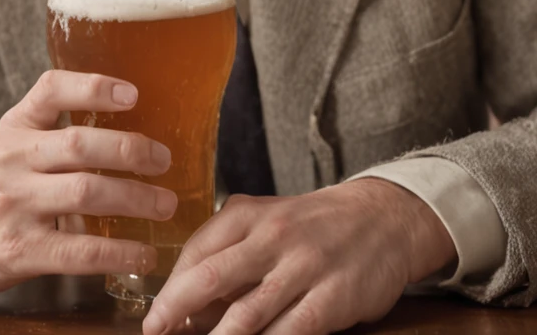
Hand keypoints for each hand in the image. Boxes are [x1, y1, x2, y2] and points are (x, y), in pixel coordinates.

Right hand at [0, 70, 176, 296]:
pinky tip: (142, 253)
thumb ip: (58, 128)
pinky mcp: (20, 251)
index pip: (51, 90)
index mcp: (16, 125)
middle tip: (163, 159)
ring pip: (85, 193)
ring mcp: (14, 205)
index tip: (134, 95)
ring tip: (165, 204)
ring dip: (135, 199)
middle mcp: (12, 159)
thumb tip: (138, 121)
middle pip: (79, 145)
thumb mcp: (17, 142)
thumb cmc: (0, 184)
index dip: (94, 88)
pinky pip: (78, 250)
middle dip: (130, 151)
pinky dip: (118, 252)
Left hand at [143, 178, 455, 334]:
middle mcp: (272, 236)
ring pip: (246, 314)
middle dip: (176, 311)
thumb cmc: (314, 226)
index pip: (197, 250)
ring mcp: (302, 267)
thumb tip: (189, 306)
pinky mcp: (330, 298)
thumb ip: (231, 254)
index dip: (170, 289)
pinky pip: (289, 333)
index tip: (154, 319)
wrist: (383, 218)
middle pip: (211, 277)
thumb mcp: (268, 224)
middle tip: (156, 333)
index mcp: (249, 215)